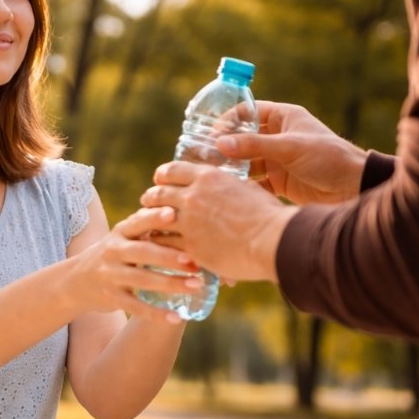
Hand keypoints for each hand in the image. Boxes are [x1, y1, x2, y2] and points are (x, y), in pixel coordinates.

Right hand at [65, 207, 200, 321]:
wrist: (77, 280)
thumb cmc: (114, 253)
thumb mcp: (123, 235)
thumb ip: (146, 223)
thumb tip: (179, 206)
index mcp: (120, 232)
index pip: (138, 222)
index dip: (154, 217)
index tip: (174, 214)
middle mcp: (113, 251)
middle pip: (143, 252)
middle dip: (169, 256)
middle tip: (194, 261)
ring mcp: (111, 275)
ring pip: (142, 279)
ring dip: (170, 283)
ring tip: (196, 285)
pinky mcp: (112, 298)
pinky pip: (136, 307)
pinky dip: (156, 314)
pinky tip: (176, 317)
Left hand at [140, 162, 296, 282]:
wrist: (273, 241)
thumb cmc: (268, 215)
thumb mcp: (248, 189)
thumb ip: (229, 186)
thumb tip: (226, 187)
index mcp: (208, 177)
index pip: (173, 170)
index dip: (163, 175)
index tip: (159, 180)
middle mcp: (194, 196)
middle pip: (159, 193)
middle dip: (151, 198)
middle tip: (147, 203)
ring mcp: (189, 221)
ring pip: (155, 219)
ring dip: (148, 222)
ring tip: (145, 227)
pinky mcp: (190, 246)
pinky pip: (163, 243)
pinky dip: (157, 244)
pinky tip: (155, 248)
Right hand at [216, 101, 366, 203]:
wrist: (354, 188)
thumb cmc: (328, 157)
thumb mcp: (290, 148)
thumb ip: (255, 146)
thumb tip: (221, 142)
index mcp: (283, 117)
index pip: (248, 112)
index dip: (228, 120)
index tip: (210, 133)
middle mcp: (278, 136)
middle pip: (243, 138)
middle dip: (225, 146)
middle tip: (204, 156)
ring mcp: (278, 159)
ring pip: (247, 161)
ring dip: (232, 167)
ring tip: (212, 175)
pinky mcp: (280, 181)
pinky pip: (255, 181)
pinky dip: (244, 185)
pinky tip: (230, 190)